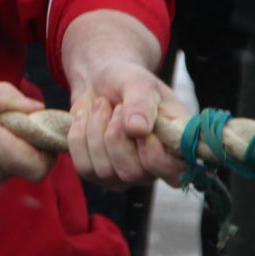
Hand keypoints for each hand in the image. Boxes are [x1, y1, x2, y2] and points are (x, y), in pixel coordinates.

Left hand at [66, 59, 185, 188]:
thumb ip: (142, 103)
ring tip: (102, 106)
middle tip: (116, 107)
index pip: (174, 170)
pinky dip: (78, 137)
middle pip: (133, 173)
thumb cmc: (126, 81)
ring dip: (96, 131)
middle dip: (116, 136)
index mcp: (176, 145)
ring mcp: (126, 174)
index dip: (153, 153)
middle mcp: (154, 166)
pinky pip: (84, 166)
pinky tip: (84, 117)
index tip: (138, 125)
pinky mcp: (98, 174)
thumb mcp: (138, 82)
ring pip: (105, 171)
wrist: (97, 83)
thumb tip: (138, 129)